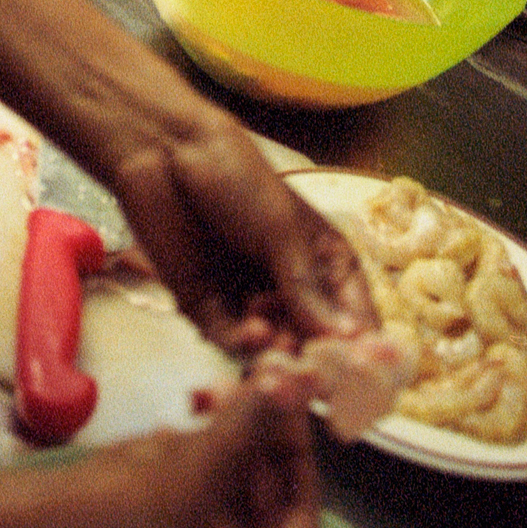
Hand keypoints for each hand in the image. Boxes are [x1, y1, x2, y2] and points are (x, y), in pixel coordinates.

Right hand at [39, 373, 319, 527]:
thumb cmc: (122, 518)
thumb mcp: (201, 462)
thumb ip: (255, 418)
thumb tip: (300, 376)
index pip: (302, 503)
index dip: (293, 437)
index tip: (283, 387)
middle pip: (264, 501)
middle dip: (250, 437)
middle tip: (235, 384)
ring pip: (226, 502)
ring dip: (218, 447)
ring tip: (196, 404)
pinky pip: (193, 515)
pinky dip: (188, 473)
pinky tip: (164, 436)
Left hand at [111, 120, 377, 356]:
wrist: (166, 155)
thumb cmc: (237, 178)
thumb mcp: (281, 231)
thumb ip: (308, 288)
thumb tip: (350, 341)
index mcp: (326, 265)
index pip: (356, 320)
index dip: (360, 350)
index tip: (358, 372)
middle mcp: (293, 290)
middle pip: (314, 345)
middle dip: (311, 358)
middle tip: (307, 363)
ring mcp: (251, 301)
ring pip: (273, 350)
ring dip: (276, 352)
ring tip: (274, 340)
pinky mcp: (209, 310)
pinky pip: (232, 342)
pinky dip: (243, 344)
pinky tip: (251, 333)